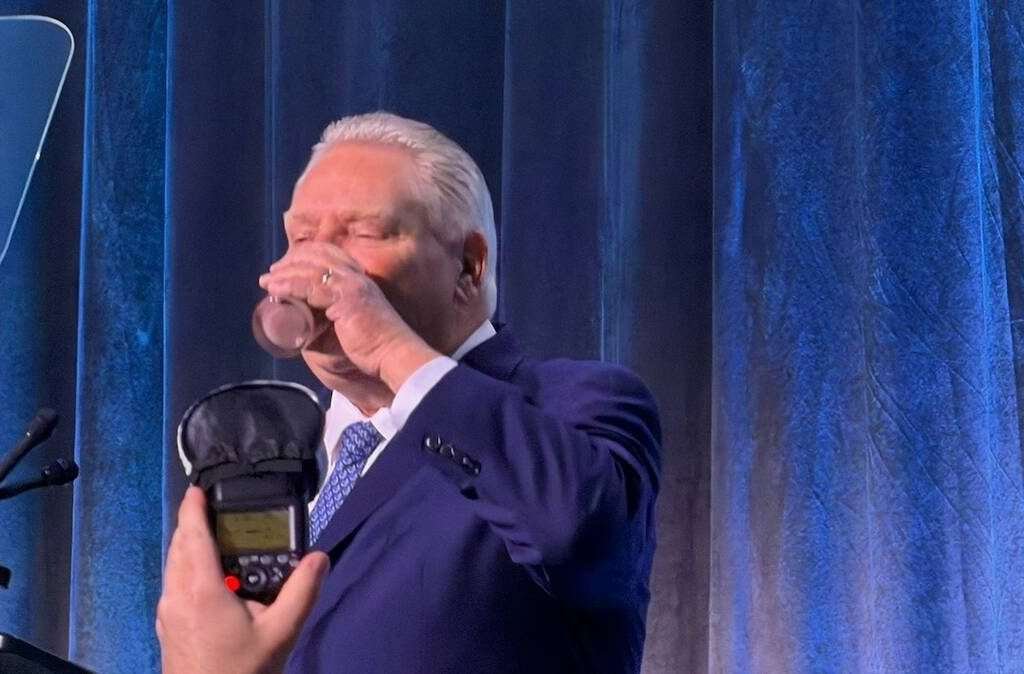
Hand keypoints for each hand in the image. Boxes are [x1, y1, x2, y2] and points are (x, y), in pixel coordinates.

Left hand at [156, 487, 329, 673]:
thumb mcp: (281, 632)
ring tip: (218, 540)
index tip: (198, 488)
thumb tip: (320, 557)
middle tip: (218, 511)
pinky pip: (174, 585)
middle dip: (193, 524)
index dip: (193, 508)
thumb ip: (302, 591)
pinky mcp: (167, 628)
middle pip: (179, 547)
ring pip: (173, 567)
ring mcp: (167, 614)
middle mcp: (176, 596)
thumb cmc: (242, 670)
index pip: (192, 536)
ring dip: (189, 547)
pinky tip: (213, 580)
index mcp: (200, 589)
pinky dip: (187, 568)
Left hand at [258, 242, 437, 390]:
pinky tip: (275, 289)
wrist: (393, 354)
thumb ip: (337, 318)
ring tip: (266, 282)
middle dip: (290, 262)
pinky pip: (311, 287)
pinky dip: (290, 286)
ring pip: (310, 270)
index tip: (286, 267)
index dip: (305, 255)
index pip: (330, 254)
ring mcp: (351, 285)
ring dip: (285, 274)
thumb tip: (310, 330)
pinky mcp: (345, 298)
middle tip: (271, 274)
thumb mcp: (355, 323)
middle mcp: (356, 276)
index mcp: (359, 279)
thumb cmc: (376, 346)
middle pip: (316, 256)